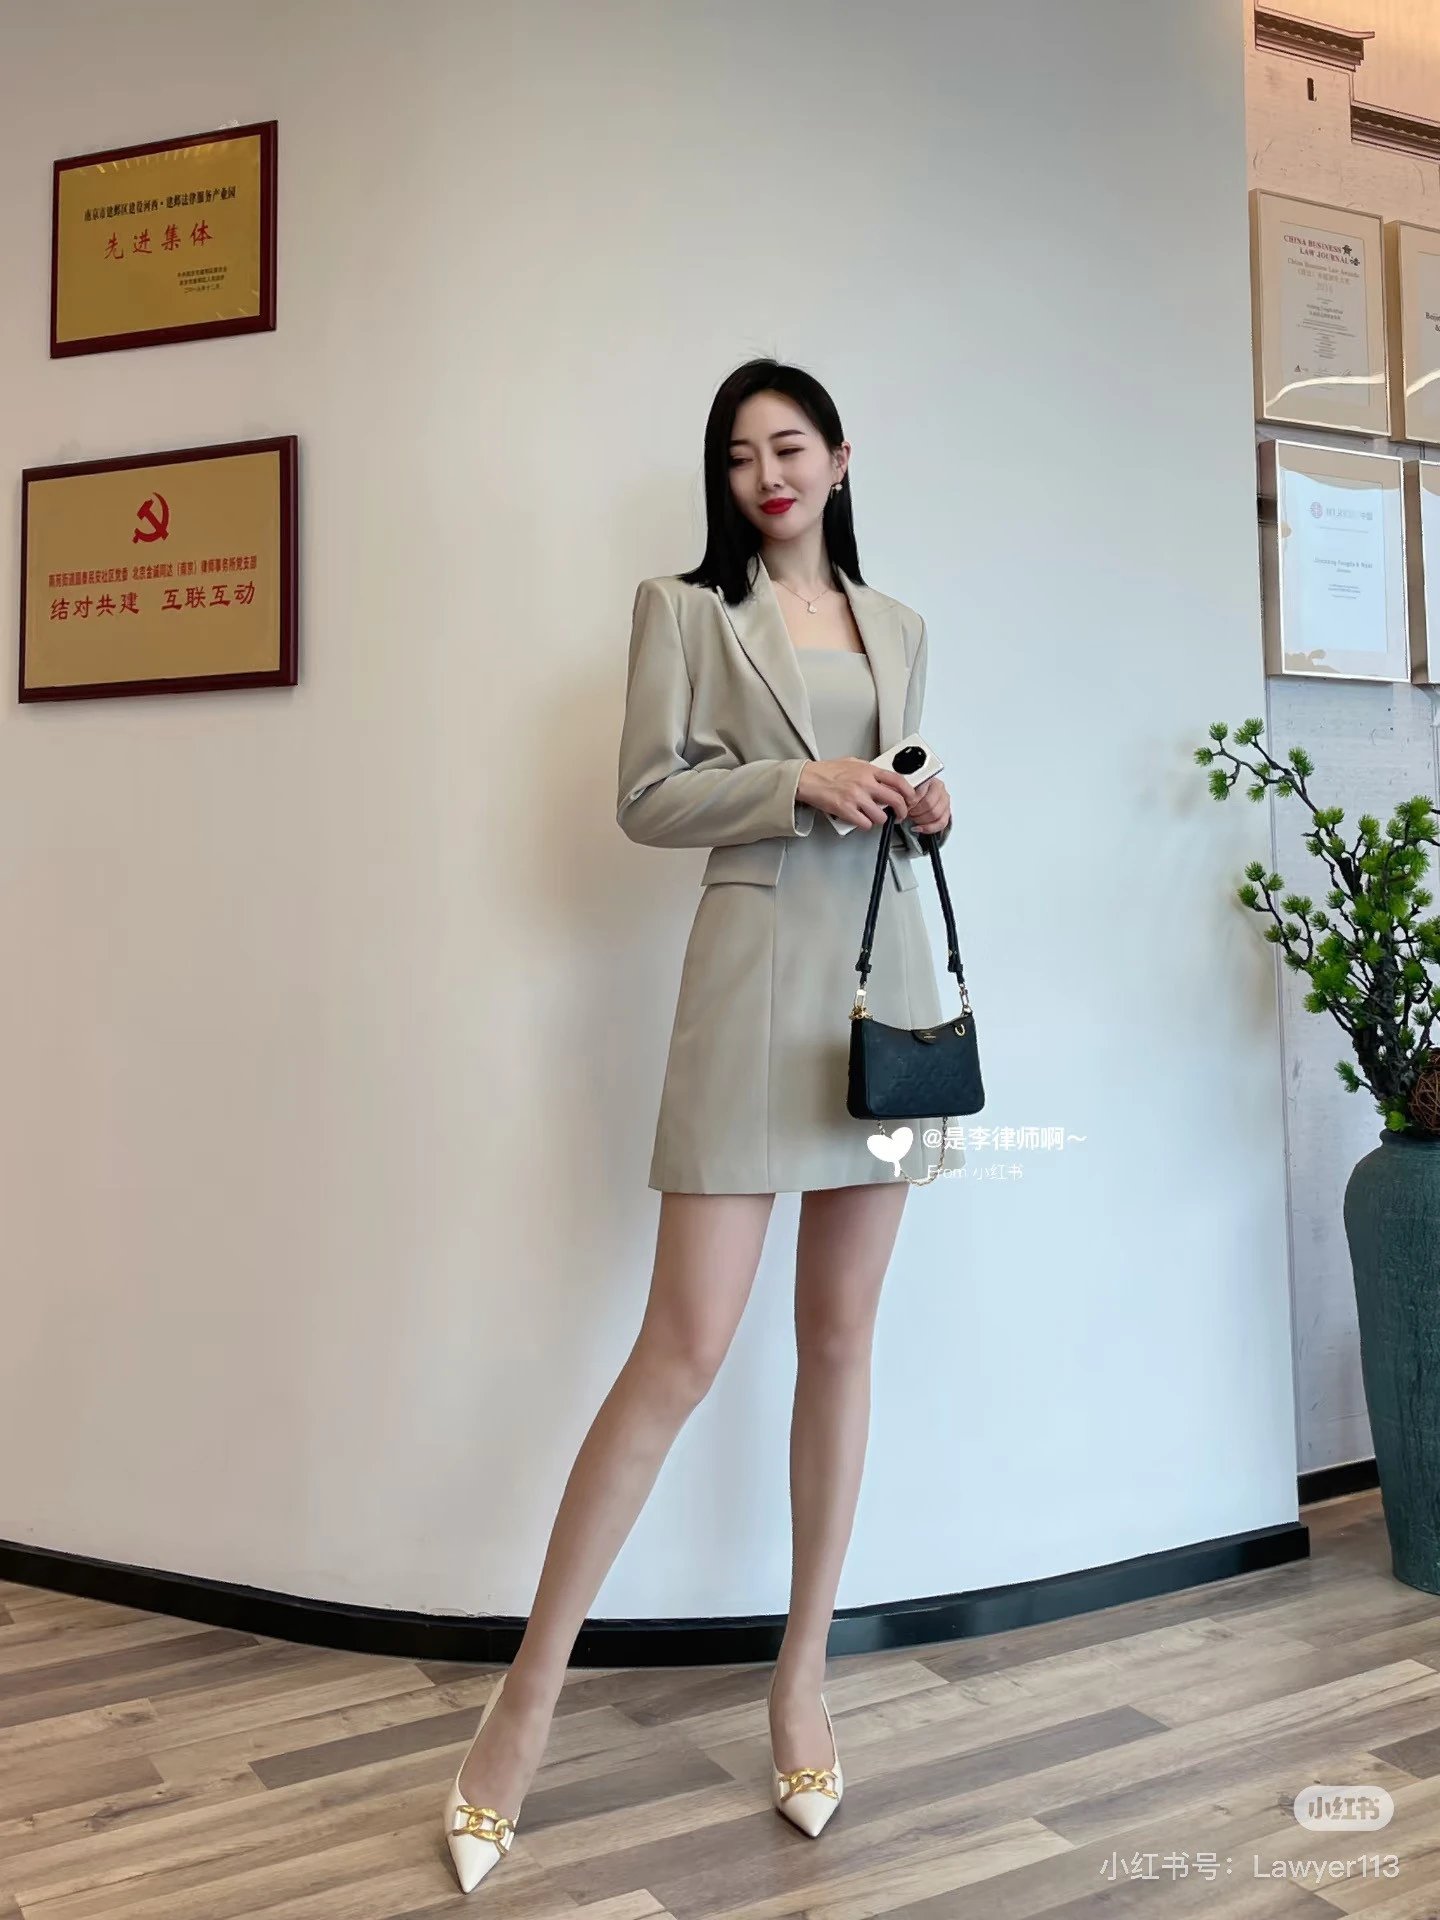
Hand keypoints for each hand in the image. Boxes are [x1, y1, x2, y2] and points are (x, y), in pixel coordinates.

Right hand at [797, 757, 917, 829]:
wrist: (808, 779)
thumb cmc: (826, 771)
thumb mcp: (853, 763)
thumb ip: (869, 770)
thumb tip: (883, 778)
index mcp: (868, 770)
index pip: (898, 780)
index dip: (909, 791)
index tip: (911, 798)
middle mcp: (865, 783)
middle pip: (895, 800)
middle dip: (902, 811)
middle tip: (900, 814)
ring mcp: (856, 798)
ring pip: (881, 816)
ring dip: (880, 819)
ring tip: (875, 817)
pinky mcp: (846, 811)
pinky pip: (865, 824)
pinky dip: (865, 825)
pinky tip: (861, 820)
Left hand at [905, 775, 949, 835]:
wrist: (917, 798)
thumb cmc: (911, 792)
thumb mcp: (904, 788)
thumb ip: (902, 791)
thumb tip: (898, 800)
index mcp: (929, 780)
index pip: (921, 794)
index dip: (910, 803)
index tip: (904, 807)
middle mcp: (940, 789)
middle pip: (929, 805)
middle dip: (915, 812)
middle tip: (907, 813)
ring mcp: (945, 800)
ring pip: (935, 814)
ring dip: (921, 820)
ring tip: (912, 818)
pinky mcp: (947, 812)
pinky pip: (941, 823)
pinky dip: (928, 828)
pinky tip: (919, 828)